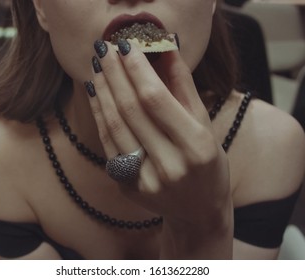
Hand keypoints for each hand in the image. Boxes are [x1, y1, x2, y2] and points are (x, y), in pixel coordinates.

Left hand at [87, 40, 231, 233]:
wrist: (199, 210)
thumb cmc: (208, 163)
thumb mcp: (204, 124)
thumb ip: (184, 86)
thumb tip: (165, 47)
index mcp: (196, 147)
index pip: (157, 99)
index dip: (137, 70)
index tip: (126, 45)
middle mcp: (170, 165)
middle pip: (131, 110)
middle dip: (115, 74)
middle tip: (104, 48)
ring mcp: (145, 180)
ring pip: (115, 126)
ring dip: (103, 92)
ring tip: (97, 66)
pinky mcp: (128, 186)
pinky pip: (108, 144)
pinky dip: (101, 116)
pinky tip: (96, 94)